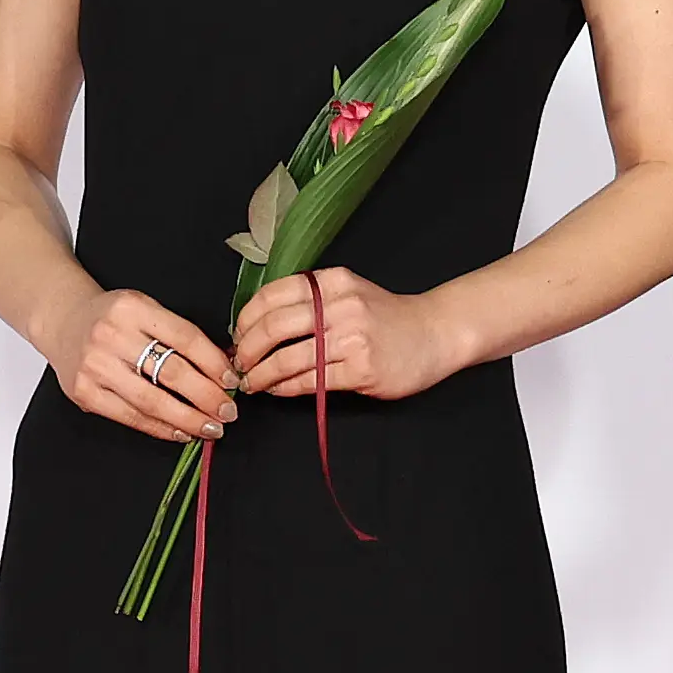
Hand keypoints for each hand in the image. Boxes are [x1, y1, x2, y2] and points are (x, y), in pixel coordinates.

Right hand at [51, 285, 235, 446]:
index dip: (214, 363)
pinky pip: (130, 417)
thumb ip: (180, 335)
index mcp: (133, 308)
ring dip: (187, 419)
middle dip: (206, 397)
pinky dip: (160, 428)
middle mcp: (111, 335)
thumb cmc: (112, 318)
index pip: (185, 338)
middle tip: (227, 411)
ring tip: (210, 427)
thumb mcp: (145, 310)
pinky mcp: (84, 392)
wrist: (64, 321)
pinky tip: (180, 432)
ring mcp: (95, 366)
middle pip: (171, 372)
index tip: (231, 381)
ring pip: (152, 401)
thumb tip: (223, 366)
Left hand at [230, 269, 463, 403]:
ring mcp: (352, 337)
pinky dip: (285, 388)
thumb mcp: (349, 293)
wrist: (434, 333)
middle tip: (238, 365)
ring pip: (288, 358)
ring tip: (251, 383)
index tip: (238, 336)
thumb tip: (258, 325)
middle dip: (247, 350)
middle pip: (274, 327)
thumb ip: (310, 302)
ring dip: (261, 374)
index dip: (246, 319)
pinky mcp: (361, 369)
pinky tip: (276, 390)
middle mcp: (340, 305)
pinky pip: (310, 381)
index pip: (272, 295)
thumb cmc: (386, 317)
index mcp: (332, 281)